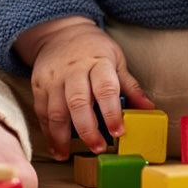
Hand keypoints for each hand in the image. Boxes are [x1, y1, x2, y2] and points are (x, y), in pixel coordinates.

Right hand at [16, 17, 152, 157]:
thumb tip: (148, 108)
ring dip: (62, 136)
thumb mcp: (116, 59)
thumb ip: (129, 86)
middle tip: (98, 148)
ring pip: (56, 111)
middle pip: (78, 102)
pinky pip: (42, 112)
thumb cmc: (95, 49)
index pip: (106, 88)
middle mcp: (74, 70)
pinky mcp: (38, 84)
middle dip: (87, 129)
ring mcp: (54, 78)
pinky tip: (56, 146)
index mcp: (98, 62)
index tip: (119, 131)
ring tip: (68, 155)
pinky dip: (48, 132)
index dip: (112, 112)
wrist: (62, 32)